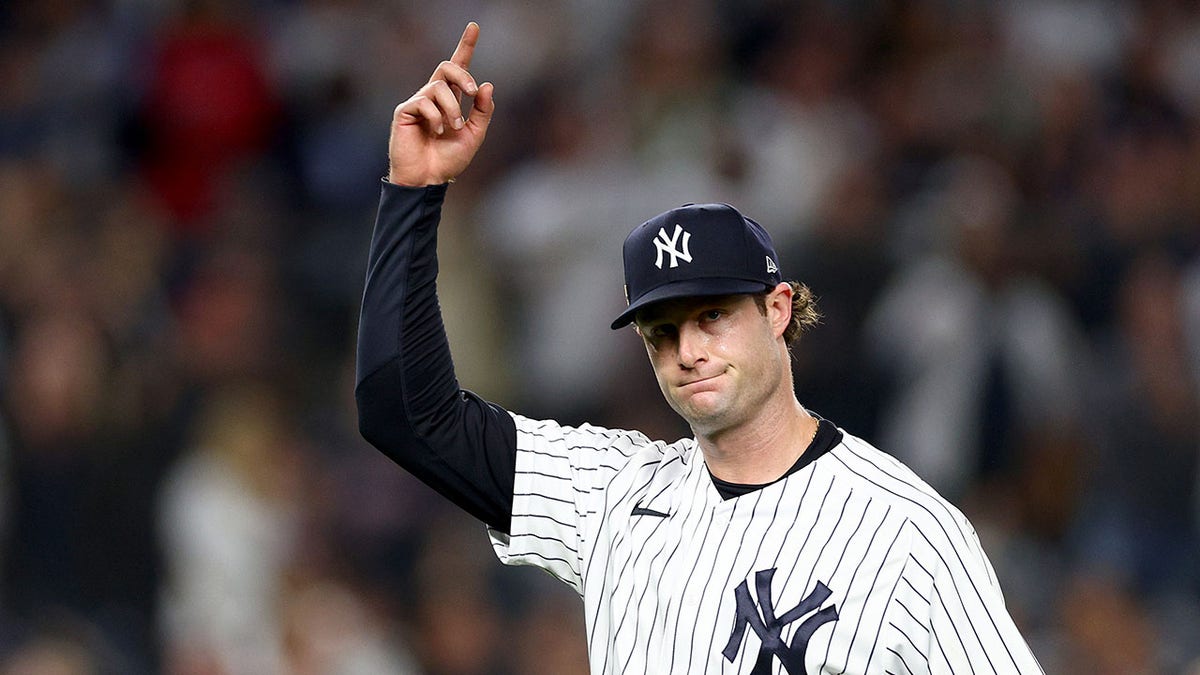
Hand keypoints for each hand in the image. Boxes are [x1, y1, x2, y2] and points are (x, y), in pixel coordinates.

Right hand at [387, 22, 495, 185]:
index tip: (474, 26)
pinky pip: (424, 102)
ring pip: (438, 87)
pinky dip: (436, 118)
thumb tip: (487, 84)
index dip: (466, 46)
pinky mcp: (404, 111)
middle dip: (461, 75)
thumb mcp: (474, 135)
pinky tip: (435, 133)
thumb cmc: (449, 160)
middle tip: (471, 93)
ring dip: (451, 109)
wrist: (429, 179)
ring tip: (451, 129)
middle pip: (446, 67)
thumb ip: (482, 111)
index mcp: (451, 100)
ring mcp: (417, 103)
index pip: (458, 68)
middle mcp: (433, 97)